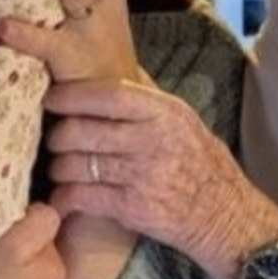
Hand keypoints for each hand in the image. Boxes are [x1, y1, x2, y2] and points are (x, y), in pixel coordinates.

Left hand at [41, 79, 277, 278]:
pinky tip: (63, 198)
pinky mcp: (132, 209)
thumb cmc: (200, 163)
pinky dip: (64, 198)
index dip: (72, 95)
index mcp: (164, 113)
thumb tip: (117, 64)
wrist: (224, 214)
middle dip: (58, 135)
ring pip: (76, 164)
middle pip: (82, 130)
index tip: (52, 98)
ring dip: (58, 168)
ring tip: (59, 169)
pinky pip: (81, 197)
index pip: (108, 95)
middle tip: (54, 139)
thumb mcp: (184, 119)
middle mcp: (153, 141)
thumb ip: (148, 95)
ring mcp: (141, 176)